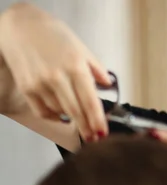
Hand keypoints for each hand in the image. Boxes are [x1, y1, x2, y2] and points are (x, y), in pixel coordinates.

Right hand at [0, 3, 111, 140]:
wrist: (21, 26)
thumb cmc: (53, 34)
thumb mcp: (81, 48)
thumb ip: (97, 68)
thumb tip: (108, 84)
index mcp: (76, 67)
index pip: (90, 101)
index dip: (97, 120)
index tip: (103, 133)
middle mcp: (58, 77)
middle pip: (76, 111)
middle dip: (87, 127)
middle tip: (94, 138)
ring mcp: (40, 84)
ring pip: (60, 112)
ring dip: (72, 120)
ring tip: (80, 121)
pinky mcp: (27, 88)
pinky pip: (42, 111)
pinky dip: (54, 116)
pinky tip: (61, 115)